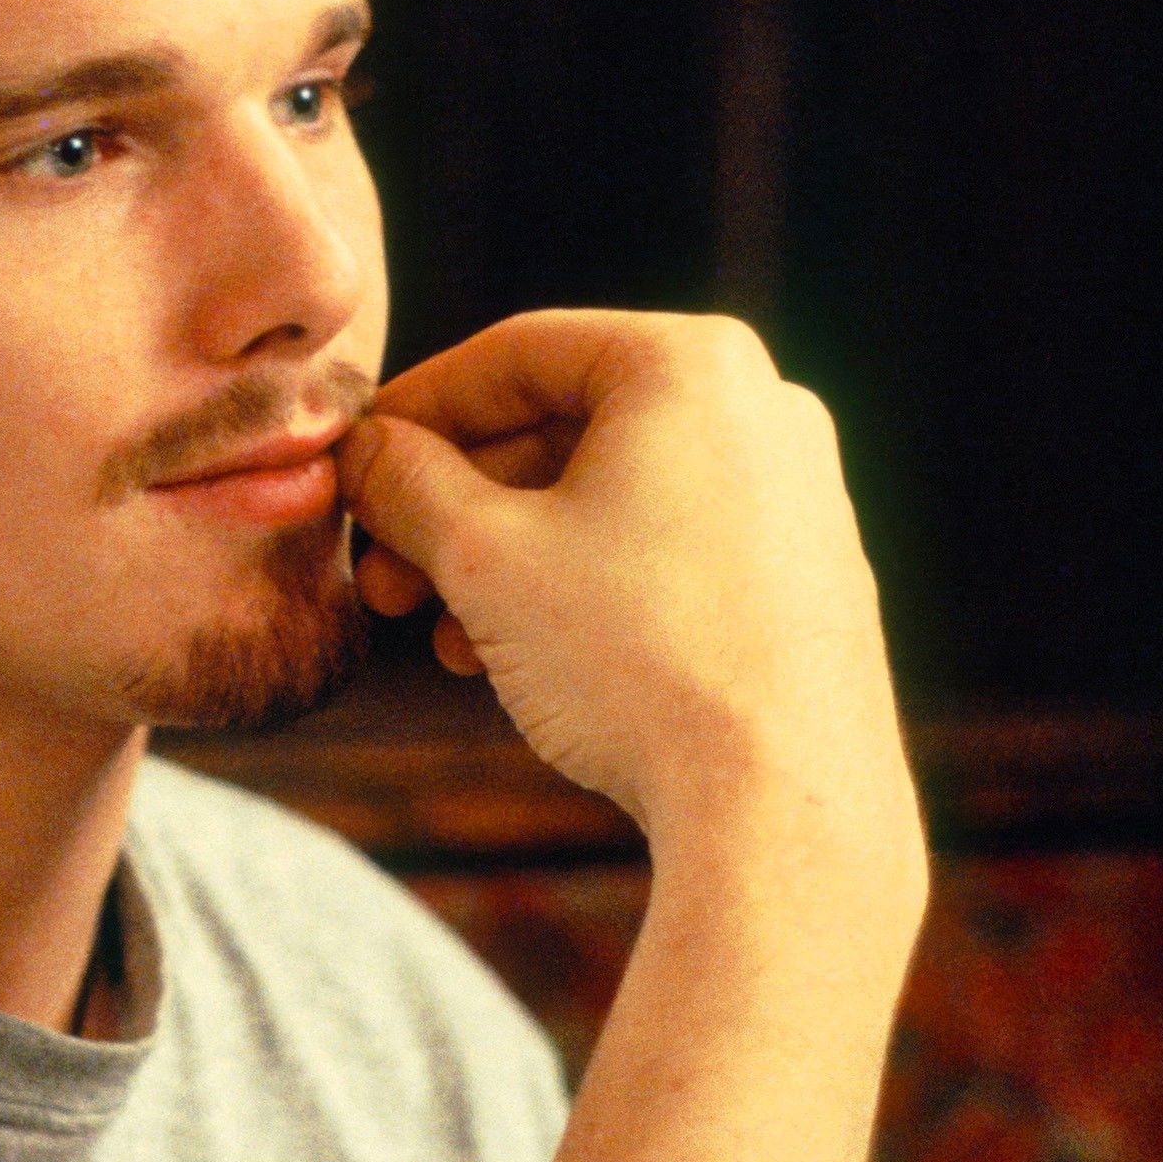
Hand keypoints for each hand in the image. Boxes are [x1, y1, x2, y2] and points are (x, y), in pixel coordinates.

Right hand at [339, 312, 921, 869]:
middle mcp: (764, 409)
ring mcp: (797, 496)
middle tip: (381, 570)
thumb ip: (405, 483)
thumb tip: (365, 452)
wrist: (779, 809)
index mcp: (692, 364)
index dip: (414, 408)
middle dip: (455, 504)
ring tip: (438, 633)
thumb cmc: (638, 661)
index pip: (516, 352)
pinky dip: (583, 585)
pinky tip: (514, 659)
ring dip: (505, 556)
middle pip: (565, 427)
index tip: (354, 462)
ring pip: (611, 497)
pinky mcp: (808, 579)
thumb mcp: (483, 558)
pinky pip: (668, 549)